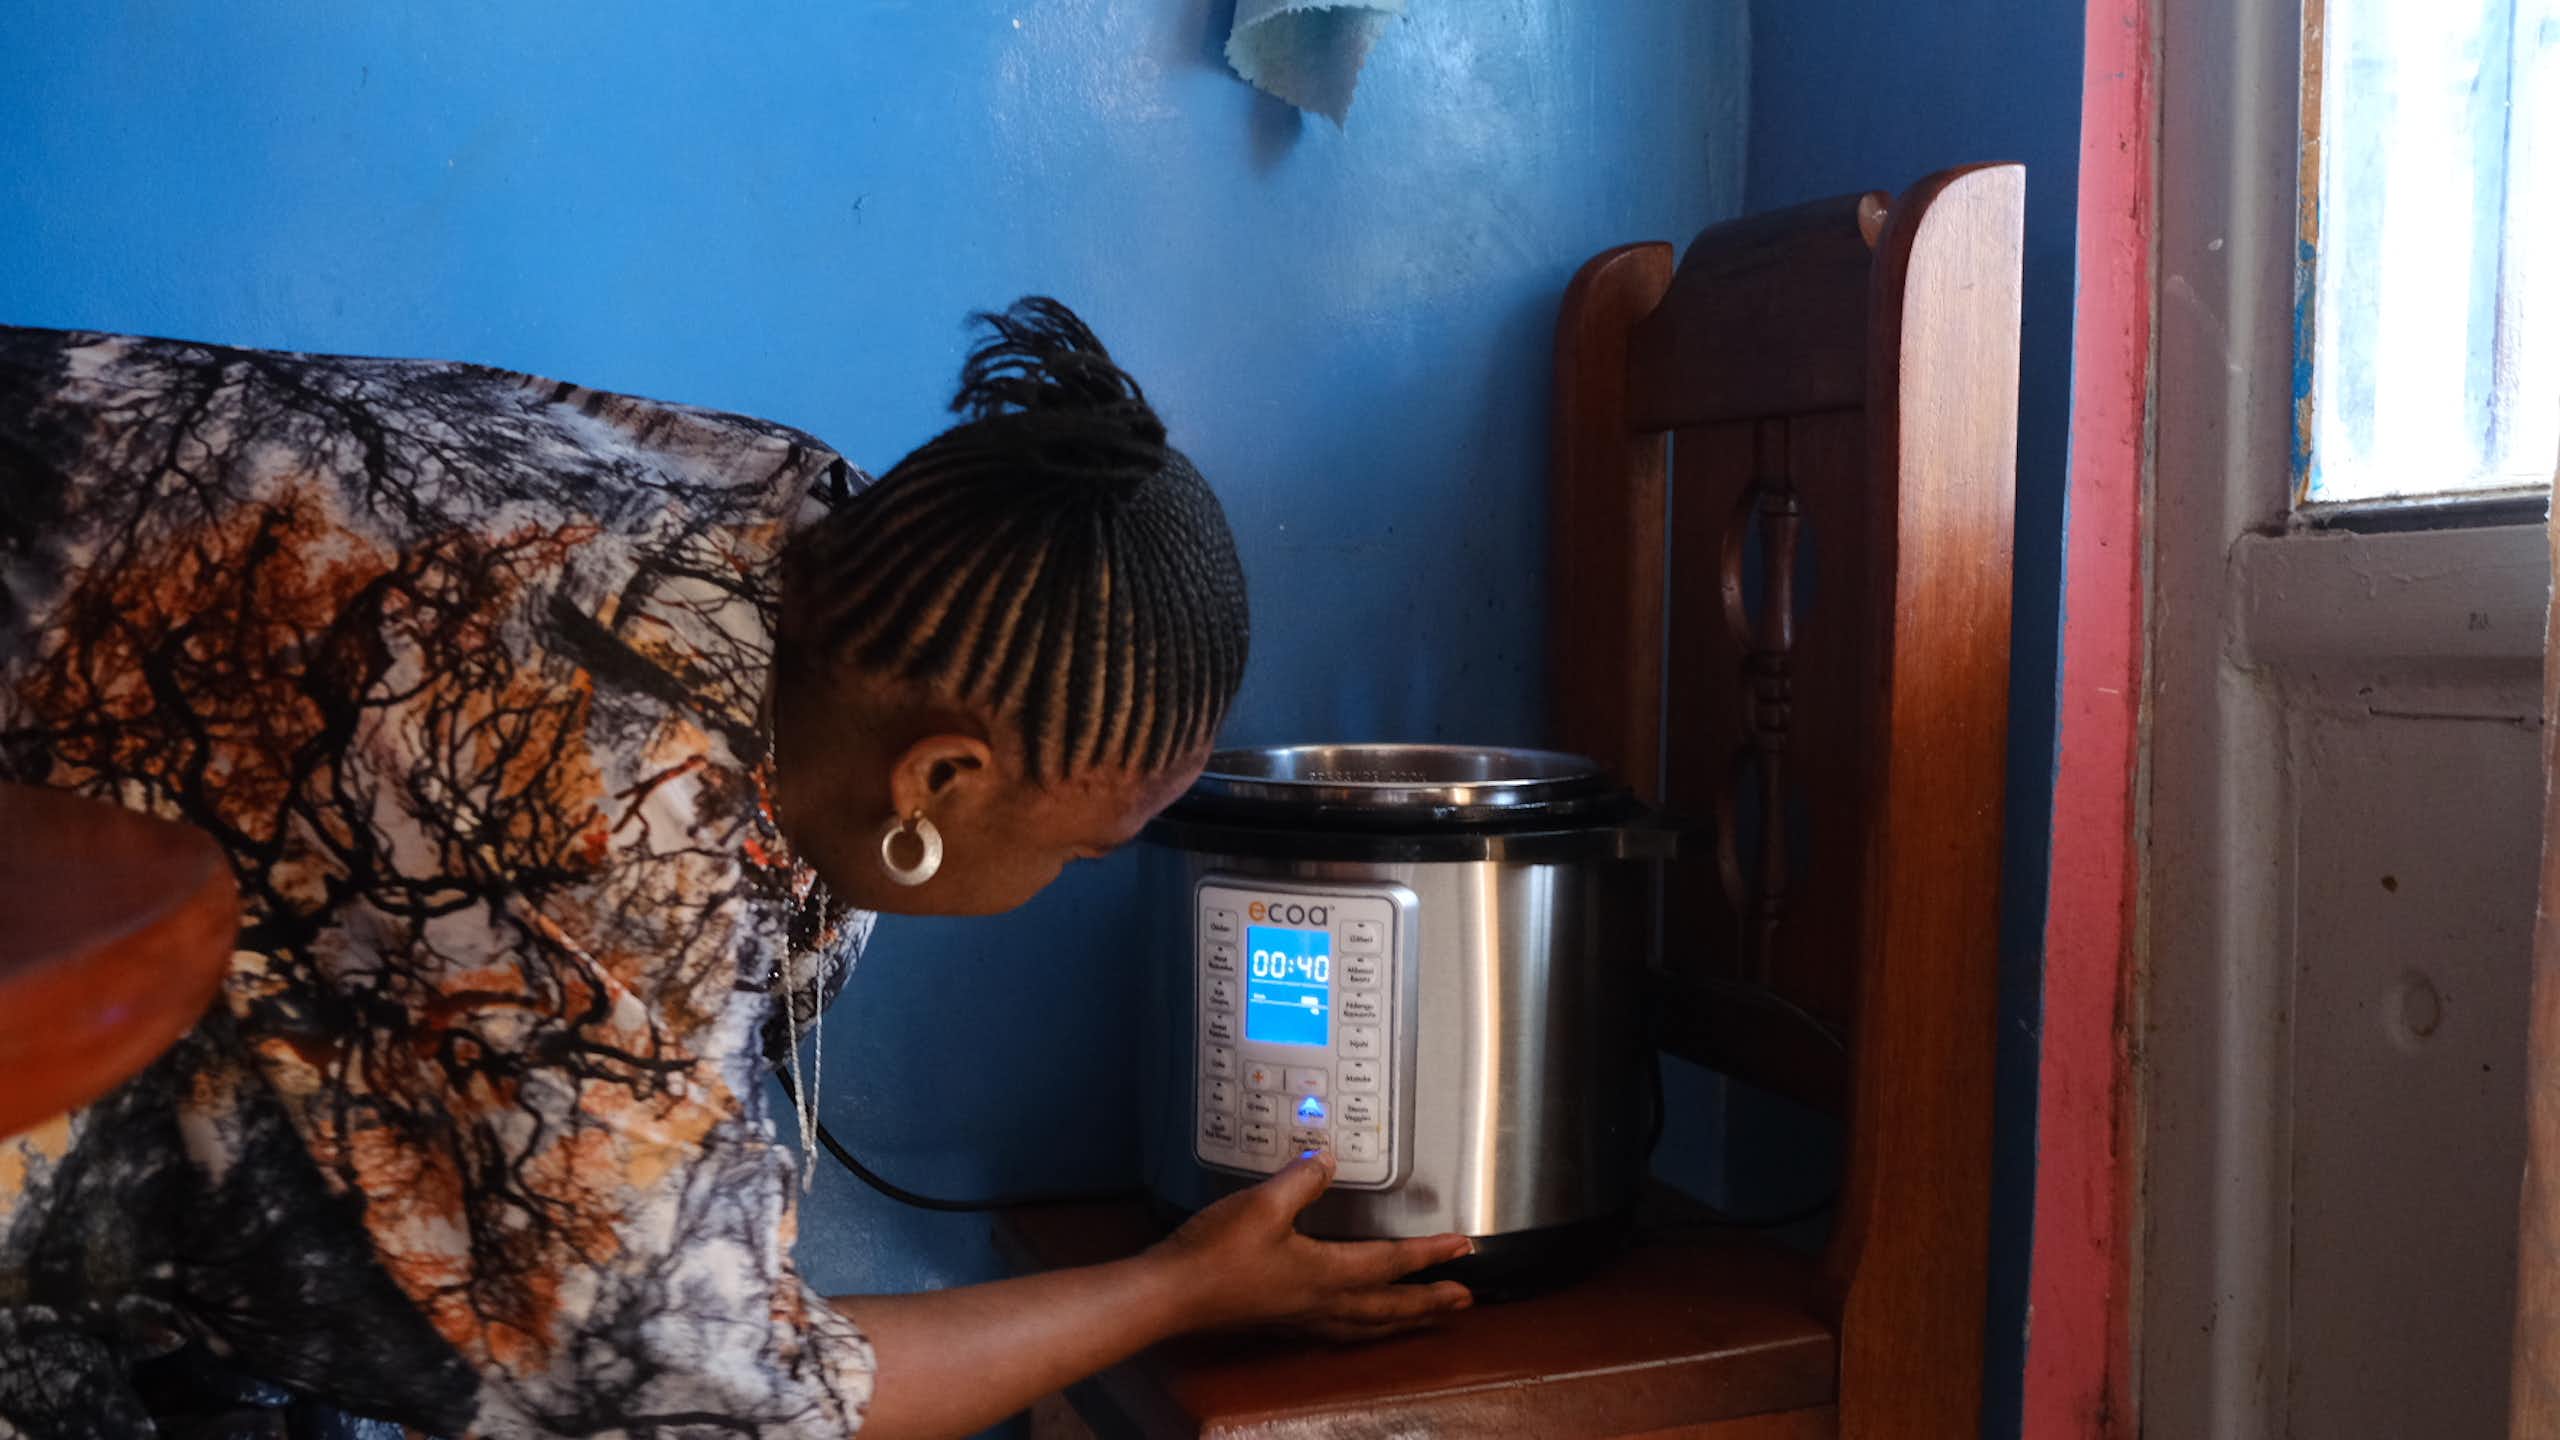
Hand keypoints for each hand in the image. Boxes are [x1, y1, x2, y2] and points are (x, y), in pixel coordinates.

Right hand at [1145, 1150, 1475, 1342]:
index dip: (1431, 1255)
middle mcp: (1320, 1303)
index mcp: (1325, 1274)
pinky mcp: (1280, 1321)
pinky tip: (1357, 1324)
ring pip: (1366, 1326)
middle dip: (1429, 1303)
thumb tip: (1328, 1158)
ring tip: (1424, 1318)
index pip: (1391, 1264)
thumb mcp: (1262, 1204)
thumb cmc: (1215, 1254)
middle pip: (1388, 1308)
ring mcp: (1300, 1317)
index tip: (1463, 1249)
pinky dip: (1364, 1328)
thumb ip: (1301, 1179)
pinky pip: (1339, 1330)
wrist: (1171, 1294)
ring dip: (1401, 1321)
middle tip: (1464, 1301)